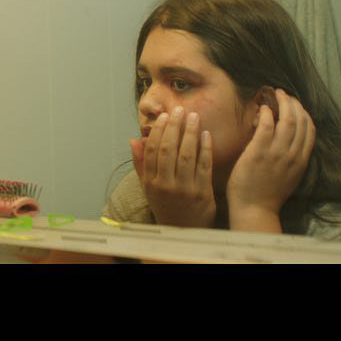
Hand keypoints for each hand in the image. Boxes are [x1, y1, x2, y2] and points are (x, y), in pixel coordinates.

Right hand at [131, 106, 214, 228]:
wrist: (184, 231)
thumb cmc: (165, 205)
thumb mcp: (148, 187)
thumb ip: (141, 164)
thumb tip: (133, 140)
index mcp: (151, 183)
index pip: (152, 151)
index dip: (159, 131)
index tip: (165, 117)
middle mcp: (166, 185)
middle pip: (169, 149)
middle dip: (175, 127)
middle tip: (180, 110)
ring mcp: (185, 189)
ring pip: (187, 155)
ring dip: (190, 133)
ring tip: (194, 117)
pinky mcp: (203, 192)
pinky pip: (204, 165)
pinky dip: (205, 148)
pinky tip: (206, 135)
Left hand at [225, 89, 314, 231]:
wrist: (255, 209)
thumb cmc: (268, 194)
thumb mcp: (289, 175)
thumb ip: (292, 158)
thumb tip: (289, 140)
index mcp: (301, 160)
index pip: (310, 130)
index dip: (304, 113)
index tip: (296, 104)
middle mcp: (292, 155)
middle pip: (300, 121)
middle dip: (294, 104)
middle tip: (284, 94)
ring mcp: (276, 153)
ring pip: (286, 120)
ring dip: (281, 103)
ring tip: (275, 94)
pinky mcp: (259, 152)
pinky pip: (266, 126)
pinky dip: (266, 113)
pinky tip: (262, 108)